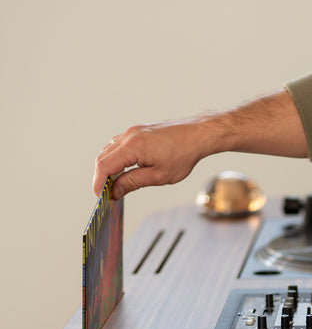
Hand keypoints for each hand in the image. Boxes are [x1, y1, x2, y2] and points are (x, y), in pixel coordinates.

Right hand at [93, 117, 210, 199]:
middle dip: (101, 177)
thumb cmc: (183, 155)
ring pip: (109, 151)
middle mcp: (129, 136)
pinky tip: (123, 171)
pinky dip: (115, 159)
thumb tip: (115, 191)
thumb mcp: (158, 176)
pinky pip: (118, 145)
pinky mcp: (137, 131)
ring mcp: (132, 132)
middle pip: (103, 158)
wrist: (196, 135)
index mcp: (133, 146)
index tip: (100, 197)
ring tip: (115, 185)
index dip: (98, 183)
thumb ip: (133, 183)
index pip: (104, 166)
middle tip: (107, 194)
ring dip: (108, 168)